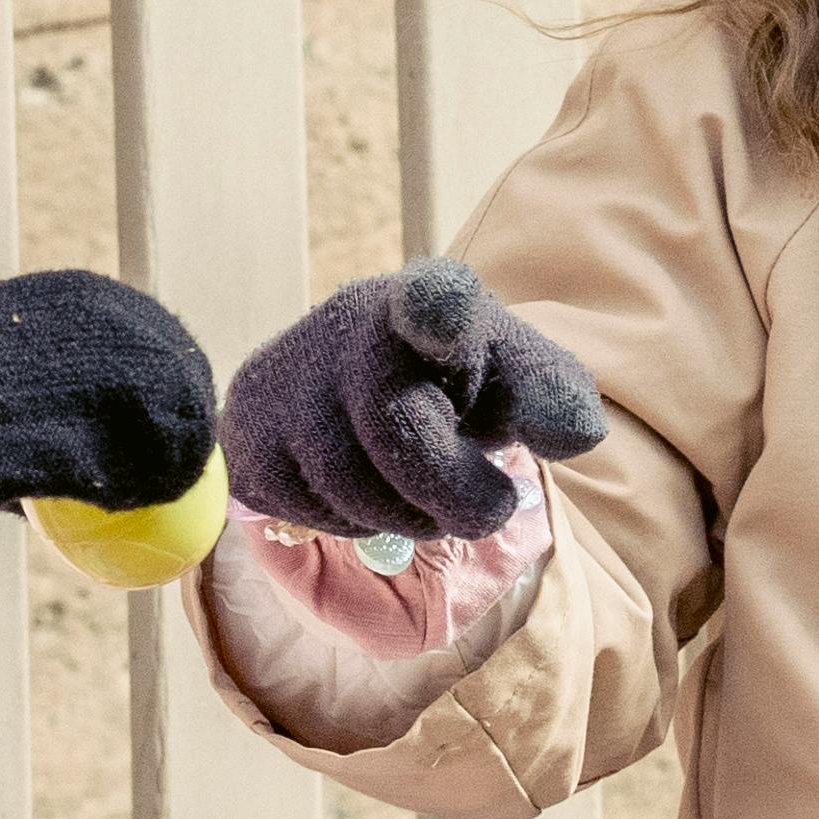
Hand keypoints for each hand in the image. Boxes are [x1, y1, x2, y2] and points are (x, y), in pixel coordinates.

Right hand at [223, 263, 603, 545]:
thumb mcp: (523, 387)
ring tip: (420, 497)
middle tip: (485, 509)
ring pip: (343, 483)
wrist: (372, 383)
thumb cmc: (465, 387)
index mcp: (436, 300)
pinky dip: (343, 520)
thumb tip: (573, 434)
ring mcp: (287, 370)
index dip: (436, 310)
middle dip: (448, 495)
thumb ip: (559, 403)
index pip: (435, 298)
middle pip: (396, 433)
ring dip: (398, 517)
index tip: (439, 309)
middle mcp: (350, 320)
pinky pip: (297, 504)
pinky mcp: (245, 422)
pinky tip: (362, 492)